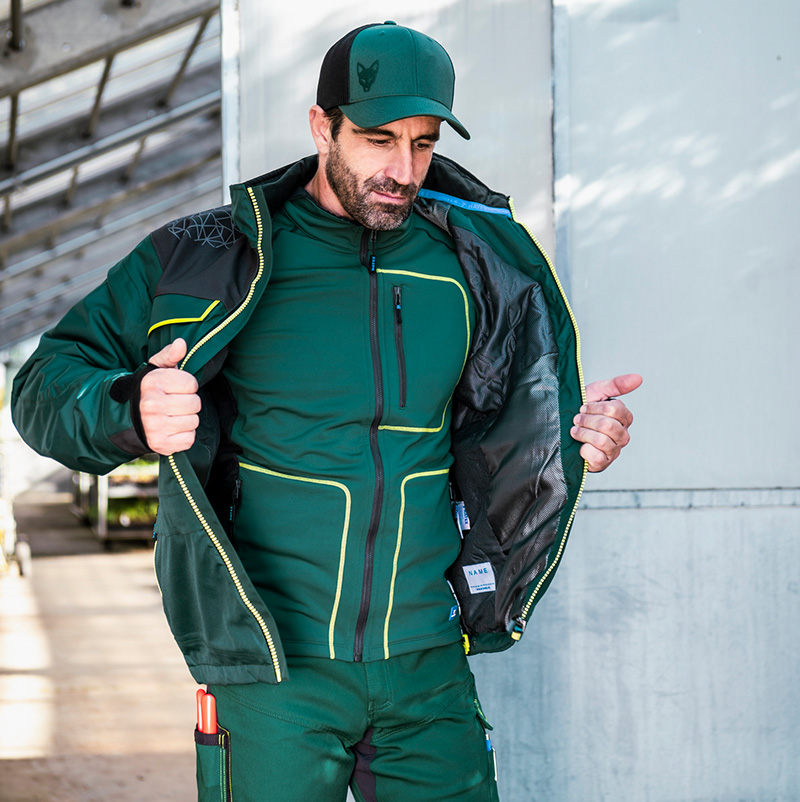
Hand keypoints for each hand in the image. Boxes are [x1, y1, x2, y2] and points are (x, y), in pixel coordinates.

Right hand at [139, 338, 200, 454]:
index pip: (191, 383)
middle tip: (175, 403)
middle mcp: (152, 405)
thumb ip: (170, 355)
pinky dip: (184, 435)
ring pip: (194, 422)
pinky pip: (189, 439)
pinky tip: (172, 429)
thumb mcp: (156, 369)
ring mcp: (155, 426)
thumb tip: (181, 344)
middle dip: (189, 403)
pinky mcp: (160, 444)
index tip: (176, 388)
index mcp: (152, 383)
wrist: (127, 418)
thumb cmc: (149, 390)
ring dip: (187, 419)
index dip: (187, 385)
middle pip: (195, 403)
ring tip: (173, 416)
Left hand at [571, 373, 641, 471]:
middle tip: (577, 419)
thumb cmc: (581, 410)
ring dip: (582, 433)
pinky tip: (580, 446)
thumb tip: (638, 378)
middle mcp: (622, 435)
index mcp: (624, 418)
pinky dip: (583, 450)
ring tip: (575, 431)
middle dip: (586, 420)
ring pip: (601, 440)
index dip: (594, 407)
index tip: (583, 407)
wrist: (562, 427)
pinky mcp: (602, 463)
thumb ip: (617, 385)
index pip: (615, 409)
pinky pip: (596, 456)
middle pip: (607, 425)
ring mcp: (614, 450)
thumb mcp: (596, 392)